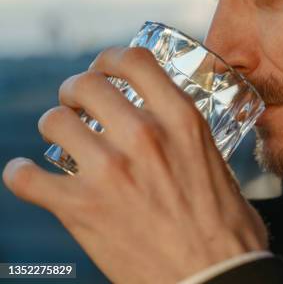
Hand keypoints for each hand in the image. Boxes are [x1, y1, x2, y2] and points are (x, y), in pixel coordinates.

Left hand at [2, 47, 267, 282]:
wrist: (214, 278)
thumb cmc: (225, 228)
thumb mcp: (217, 163)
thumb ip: (188, 139)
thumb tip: (170, 130)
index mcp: (182, 121)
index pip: (134, 61)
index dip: (110, 58)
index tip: (104, 68)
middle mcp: (144, 137)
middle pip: (87, 84)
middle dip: (75, 89)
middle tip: (77, 102)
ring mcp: (109, 172)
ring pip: (54, 122)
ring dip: (54, 126)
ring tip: (62, 138)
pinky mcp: (82, 209)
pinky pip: (26, 178)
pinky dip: (21, 174)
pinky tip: (27, 174)